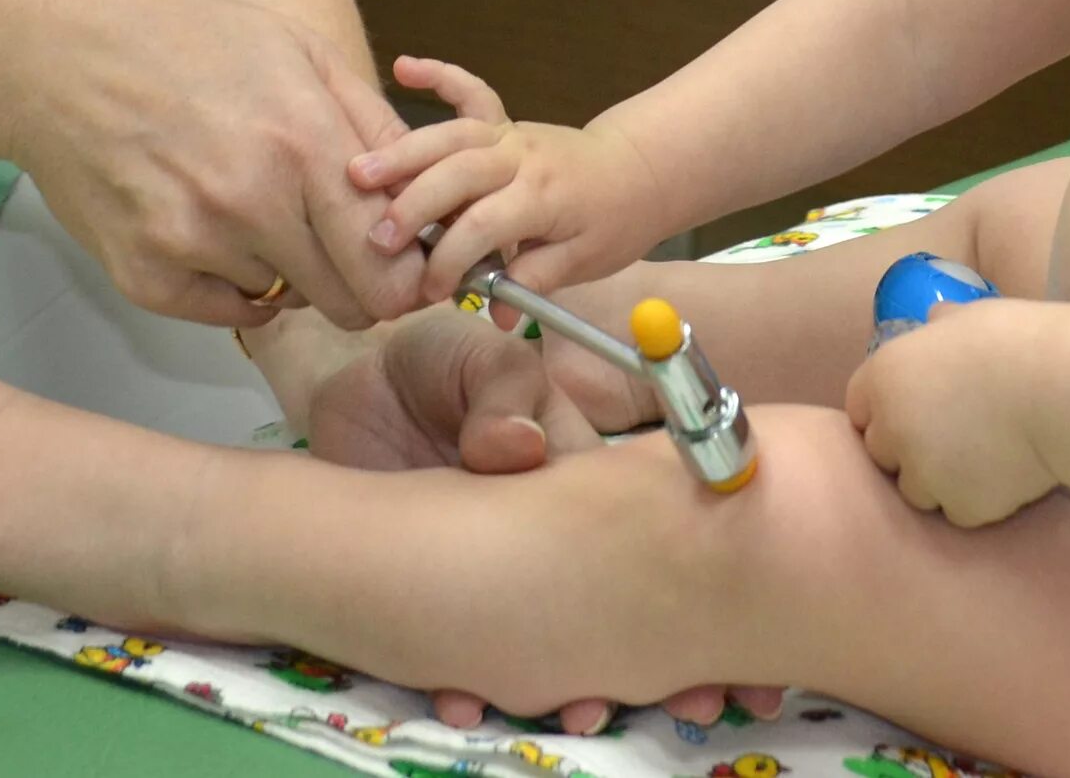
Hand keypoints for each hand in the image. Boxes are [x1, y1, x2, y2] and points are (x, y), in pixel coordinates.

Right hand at [11, 0, 425, 330]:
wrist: (55, 52)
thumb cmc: (182, 36)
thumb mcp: (296, 49)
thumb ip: (370, 125)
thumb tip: (419, 200)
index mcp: (303, 142)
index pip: (390, 270)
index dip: (405, 274)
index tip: (399, 259)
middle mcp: (252, 203)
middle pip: (348, 303)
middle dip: (355, 281)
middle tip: (332, 240)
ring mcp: (192, 245)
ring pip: (282, 298)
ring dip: (280, 265)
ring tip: (241, 196)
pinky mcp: (143, 276)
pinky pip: (222, 310)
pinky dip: (227, 280)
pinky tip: (204, 220)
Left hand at [307, 309, 779, 734]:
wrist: (353, 393)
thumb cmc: (437, 366)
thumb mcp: (476, 356)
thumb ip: (502, 392)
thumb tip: (519, 450)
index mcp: (573, 471)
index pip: (638, 528)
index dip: (676, 573)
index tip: (715, 616)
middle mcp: (549, 534)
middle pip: (608, 606)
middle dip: (657, 656)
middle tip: (693, 699)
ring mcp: (499, 573)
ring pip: (544, 646)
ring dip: (567, 686)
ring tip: (584, 714)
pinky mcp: (442, 597)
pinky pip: (464, 653)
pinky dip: (470, 685)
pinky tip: (464, 704)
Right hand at [350, 56, 665, 301]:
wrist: (641, 171)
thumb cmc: (614, 220)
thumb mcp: (583, 262)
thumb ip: (534, 282)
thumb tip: (494, 313)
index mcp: (544, 198)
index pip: (486, 224)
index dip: (452, 258)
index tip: (428, 289)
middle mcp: (522, 158)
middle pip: (459, 173)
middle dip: (413, 204)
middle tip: (376, 235)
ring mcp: (510, 134)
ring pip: (451, 135)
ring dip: (404, 151)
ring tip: (359, 171)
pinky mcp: (503, 122)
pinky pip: (470, 91)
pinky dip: (439, 74)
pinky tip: (404, 66)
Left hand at [842, 300, 1059, 527]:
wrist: (1061, 391)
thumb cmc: (1016, 342)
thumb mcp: (969, 318)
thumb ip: (941, 328)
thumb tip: (936, 320)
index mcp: (884, 376)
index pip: (858, 408)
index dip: (887, 412)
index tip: (917, 413)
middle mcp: (892, 427)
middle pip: (882, 454)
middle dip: (910, 450)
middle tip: (955, 439)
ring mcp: (923, 472)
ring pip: (917, 491)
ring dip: (941, 482)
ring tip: (984, 459)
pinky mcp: (959, 505)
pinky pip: (959, 512)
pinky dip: (977, 503)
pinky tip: (1006, 477)